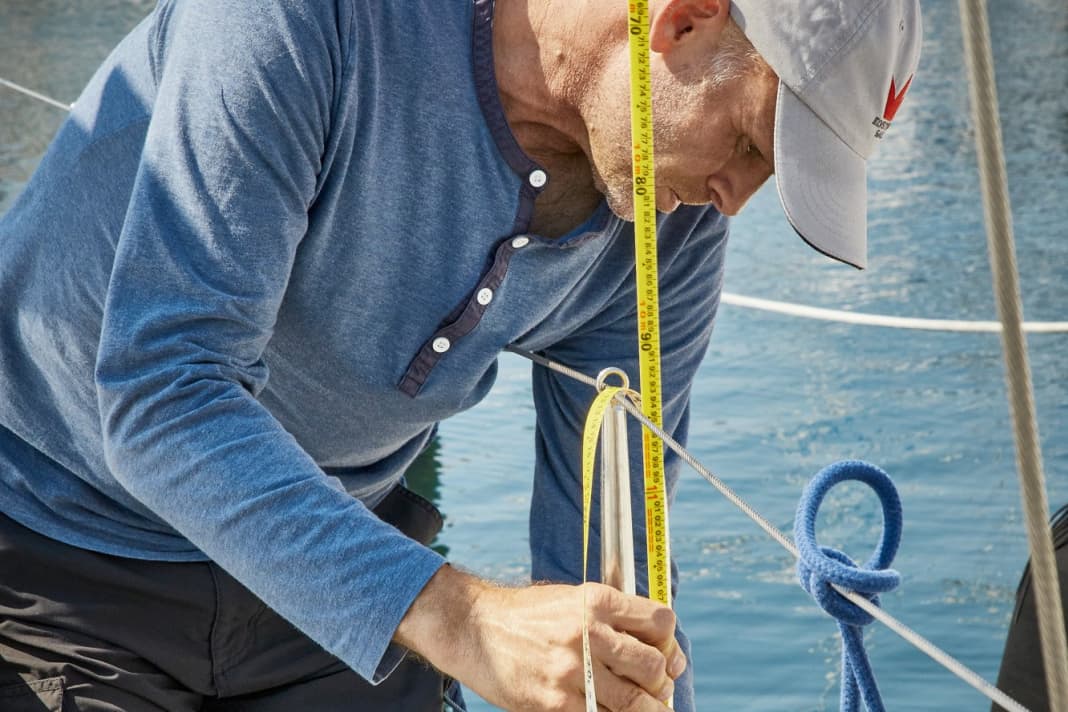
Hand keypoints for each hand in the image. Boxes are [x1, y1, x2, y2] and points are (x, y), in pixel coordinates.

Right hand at [395, 565, 685, 710]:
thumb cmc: (527, 616)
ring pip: (637, 702)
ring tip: (642, 708)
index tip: (668, 656)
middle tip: (655, 688)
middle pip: (654, 665)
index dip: (670, 643)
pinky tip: (606, 709)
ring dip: (647, 709)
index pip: (660, 622)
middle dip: (661, 681)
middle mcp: (587, 631)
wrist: (473, 628)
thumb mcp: (571, 599)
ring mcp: (572, 671)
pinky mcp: (555, 703)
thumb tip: (660, 648)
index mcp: (596, 600)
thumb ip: (612, 617)